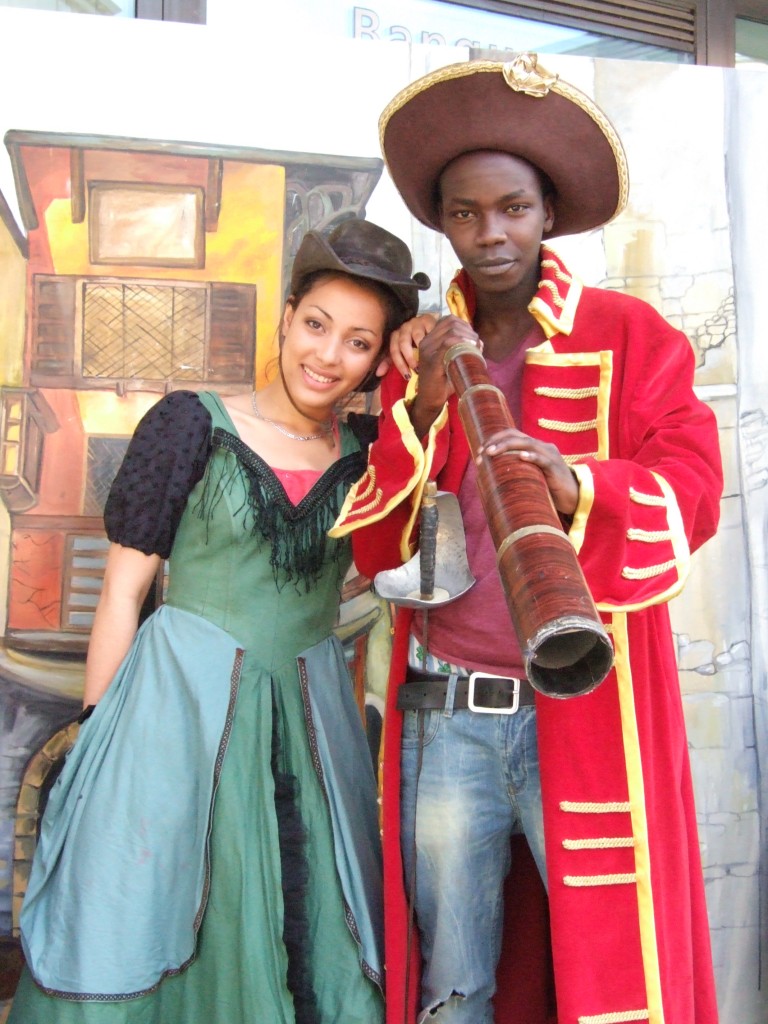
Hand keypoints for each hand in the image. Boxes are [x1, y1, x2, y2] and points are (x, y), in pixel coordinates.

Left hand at [389, 314, 437, 377]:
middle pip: (403, 343)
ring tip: (427, 360)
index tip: (407, 376)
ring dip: (421, 350)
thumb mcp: (402, 353)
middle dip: (409, 358)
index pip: (393, 350)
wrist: (430, 327)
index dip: (400, 364)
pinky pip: (429, 330)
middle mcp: (404, 328)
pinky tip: (436, 349)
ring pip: (416, 336)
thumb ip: (389, 362)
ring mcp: (416, 323)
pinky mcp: (428, 319)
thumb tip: (378, 373)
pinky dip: (432, 340)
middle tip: (416, 369)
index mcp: (395, 336)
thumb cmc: (415, 343)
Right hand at [409, 316, 482, 435]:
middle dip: (468, 330)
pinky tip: (469, 352)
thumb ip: (464, 350)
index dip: (464, 325)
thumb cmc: (443, 382)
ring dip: (467, 337)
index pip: (448, 319)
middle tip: (476, 344)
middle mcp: (426, 342)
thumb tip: (480, 341)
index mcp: (430, 339)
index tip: (472, 338)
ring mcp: (427, 351)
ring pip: (451, 332)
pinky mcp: (431, 361)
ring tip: (474, 348)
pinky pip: (447, 344)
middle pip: (451, 323)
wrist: (430, 400)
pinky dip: (461, 345)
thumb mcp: (453, 361)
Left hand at [477, 428, 579, 515]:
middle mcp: (543, 447)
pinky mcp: (556, 469)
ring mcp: (550, 456)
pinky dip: (531, 457)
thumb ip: (518, 469)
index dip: (495, 439)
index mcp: (536, 447)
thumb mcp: (532, 475)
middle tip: (482, 453)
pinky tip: (521, 457)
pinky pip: (543, 460)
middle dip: (497, 442)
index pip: (513, 435)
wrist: (575, 497)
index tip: (480, 451)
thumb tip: (493, 474)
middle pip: (517, 436)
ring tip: (492, 453)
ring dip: (507, 447)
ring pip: (528, 444)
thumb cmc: (551, 488)